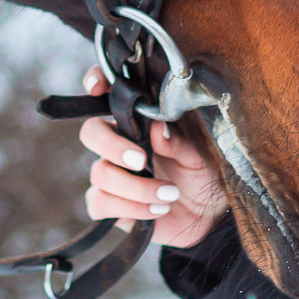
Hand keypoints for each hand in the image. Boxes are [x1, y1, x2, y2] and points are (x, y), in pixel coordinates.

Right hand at [77, 68, 228, 247]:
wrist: (206, 215)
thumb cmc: (201, 175)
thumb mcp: (199, 156)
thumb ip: (178, 142)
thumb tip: (158, 128)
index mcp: (139, 123)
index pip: (109, 95)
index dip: (96, 82)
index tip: (98, 87)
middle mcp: (118, 144)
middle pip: (91, 132)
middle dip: (112, 146)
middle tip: (142, 161)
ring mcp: (110, 174)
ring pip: (100, 173)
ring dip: (137, 188)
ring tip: (170, 194)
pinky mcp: (108, 205)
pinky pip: (100, 204)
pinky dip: (131, 209)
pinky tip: (157, 210)